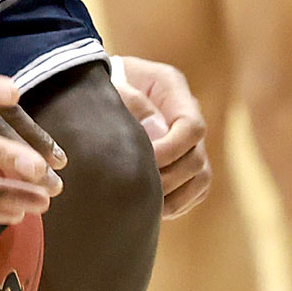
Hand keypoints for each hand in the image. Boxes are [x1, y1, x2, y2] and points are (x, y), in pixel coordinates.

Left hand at [112, 54, 212, 217]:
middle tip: (138, 188)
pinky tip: (150, 207)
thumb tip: (156, 132)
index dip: (172, 149)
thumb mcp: (110, 84)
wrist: (91, 87)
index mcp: (172, 87)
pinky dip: (176, 204)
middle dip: (170, 177)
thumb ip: (131, 102)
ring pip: (201, 178)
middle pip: (198, 157)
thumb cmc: (99, 84)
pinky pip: (194, 191)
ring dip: (175, 196)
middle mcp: (186, 113)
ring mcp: (188, 140)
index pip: (192, 127)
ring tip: (145, 203)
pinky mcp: (184, 163)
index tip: (145, 160)